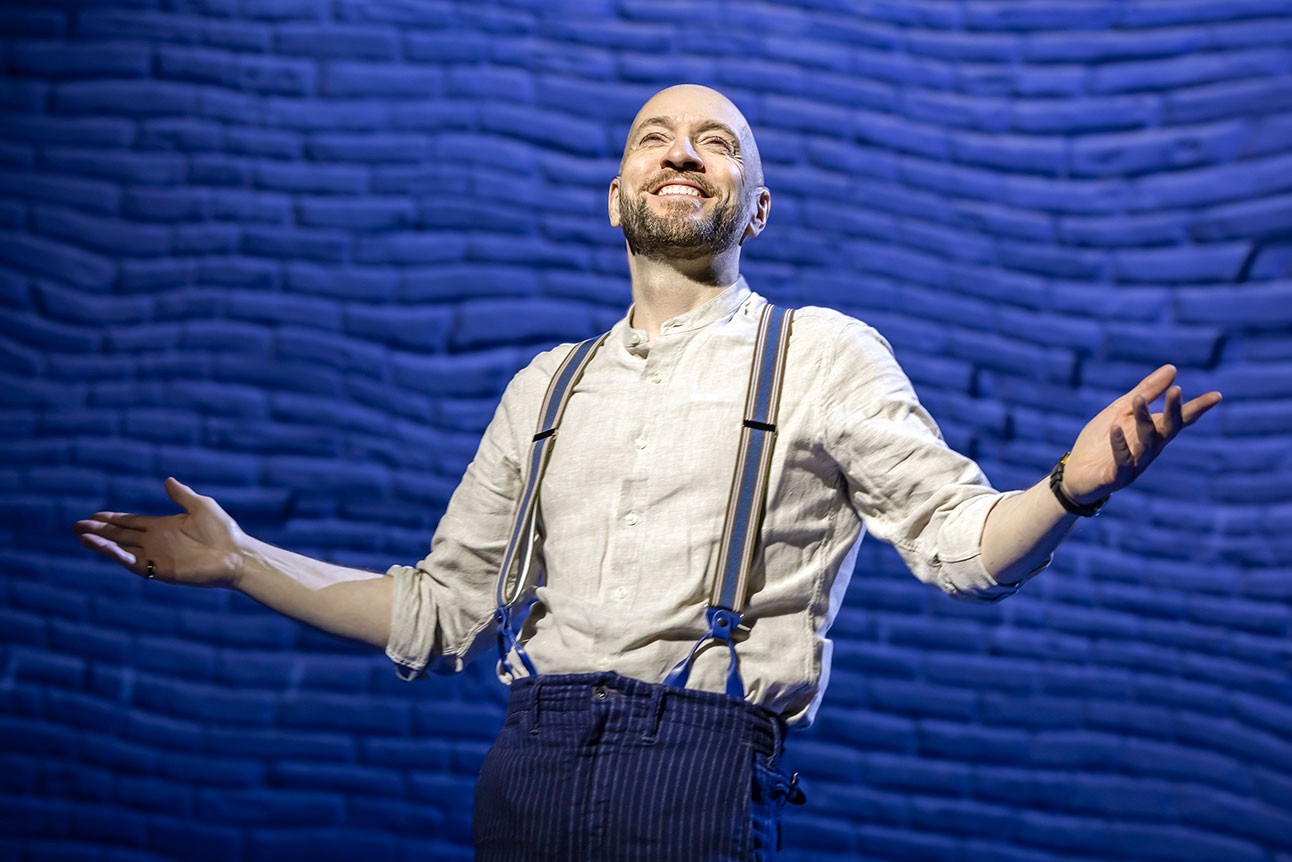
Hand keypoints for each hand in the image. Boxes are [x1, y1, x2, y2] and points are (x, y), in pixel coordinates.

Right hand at [73, 477, 246, 587]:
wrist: (236, 554)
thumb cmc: (224, 530)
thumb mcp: (201, 506)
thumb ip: (182, 495)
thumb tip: (167, 480)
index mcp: (165, 527)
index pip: (132, 523)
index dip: (114, 519)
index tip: (95, 515)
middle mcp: (157, 542)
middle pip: (122, 536)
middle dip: (100, 531)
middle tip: (77, 525)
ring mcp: (157, 556)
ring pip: (122, 550)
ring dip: (102, 544)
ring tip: (82, 536)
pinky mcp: (160, 570)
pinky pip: (133, 563)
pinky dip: (117, 555)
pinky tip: (103, 546)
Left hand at [1061, 365, 1221, 504]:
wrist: (1074, 475)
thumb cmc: (1099, 442)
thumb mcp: (1120, 411)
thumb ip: (1146, 392)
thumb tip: (1172, 368)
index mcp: (1153, 433)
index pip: (1180, 419)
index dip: (1198, 409)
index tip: (1217, 395)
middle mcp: (1149, 449)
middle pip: (1168, 429)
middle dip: (1173, 411)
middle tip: (1177, 390)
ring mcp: (1135, 464)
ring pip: (1146, 442)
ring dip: (1143, 420)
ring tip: (1138, 398)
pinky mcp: (1116, 477)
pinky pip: (1122, 462)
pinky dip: (1120, 445)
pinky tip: (1115, 428)